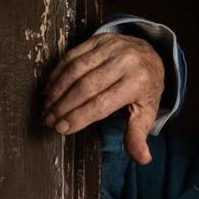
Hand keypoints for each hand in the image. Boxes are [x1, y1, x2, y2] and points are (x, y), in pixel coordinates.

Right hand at [40, 32, 167, 163]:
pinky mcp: (99, 39)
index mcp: (138, 82)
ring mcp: (111, 47)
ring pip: (76, 70)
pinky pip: (73, 55)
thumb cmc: (145, 86)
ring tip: (47, 107)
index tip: (62, 128)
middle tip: (49, 120)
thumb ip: (138, 134)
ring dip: (57, 90)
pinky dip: (58, 73)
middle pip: (86, 87)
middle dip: (64, 106)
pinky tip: (49, 88)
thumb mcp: (147, 110)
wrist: (151, 52)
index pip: (102, 104)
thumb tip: (143, 159)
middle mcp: (125, 62)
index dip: (79, 117)